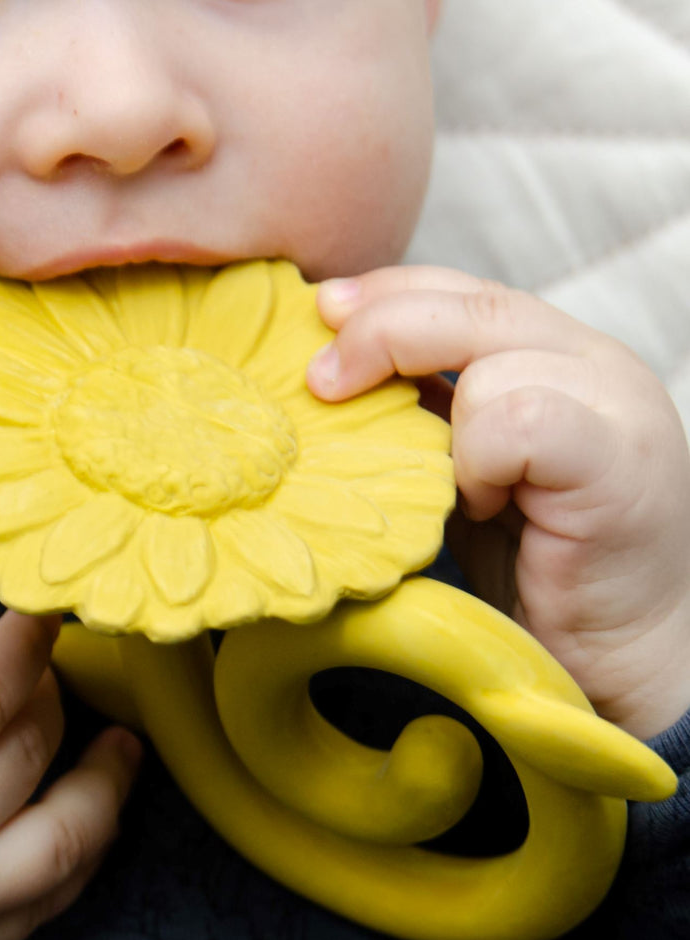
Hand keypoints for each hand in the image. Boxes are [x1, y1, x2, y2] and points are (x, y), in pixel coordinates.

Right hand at [0, 612, 141, 939]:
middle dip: (46, 690)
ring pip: (69, 831)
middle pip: (29, 743)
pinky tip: (98, 823)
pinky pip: (51, 899)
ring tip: (124, 744)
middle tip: (37, 668)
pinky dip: (87, 854)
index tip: (42, 613)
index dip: (24, 640)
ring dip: (108, 780)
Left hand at [307, 266, 689, 738]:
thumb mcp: (462, 464)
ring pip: (488, 359)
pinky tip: (485, 506)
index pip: (461, 289)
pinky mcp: (619, 457)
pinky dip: (479, 461)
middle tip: (321, 381)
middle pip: (470, 304)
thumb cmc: (533, 560)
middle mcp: (595, 360)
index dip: (385, 292)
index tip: (319, 313)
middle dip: (378, 332)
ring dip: (441, 424)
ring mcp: (617, 403)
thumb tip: (335, 363)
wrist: (618, 650)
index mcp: (556, 351)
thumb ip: (427, 406)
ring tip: (451, 487)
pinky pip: (517, 419)